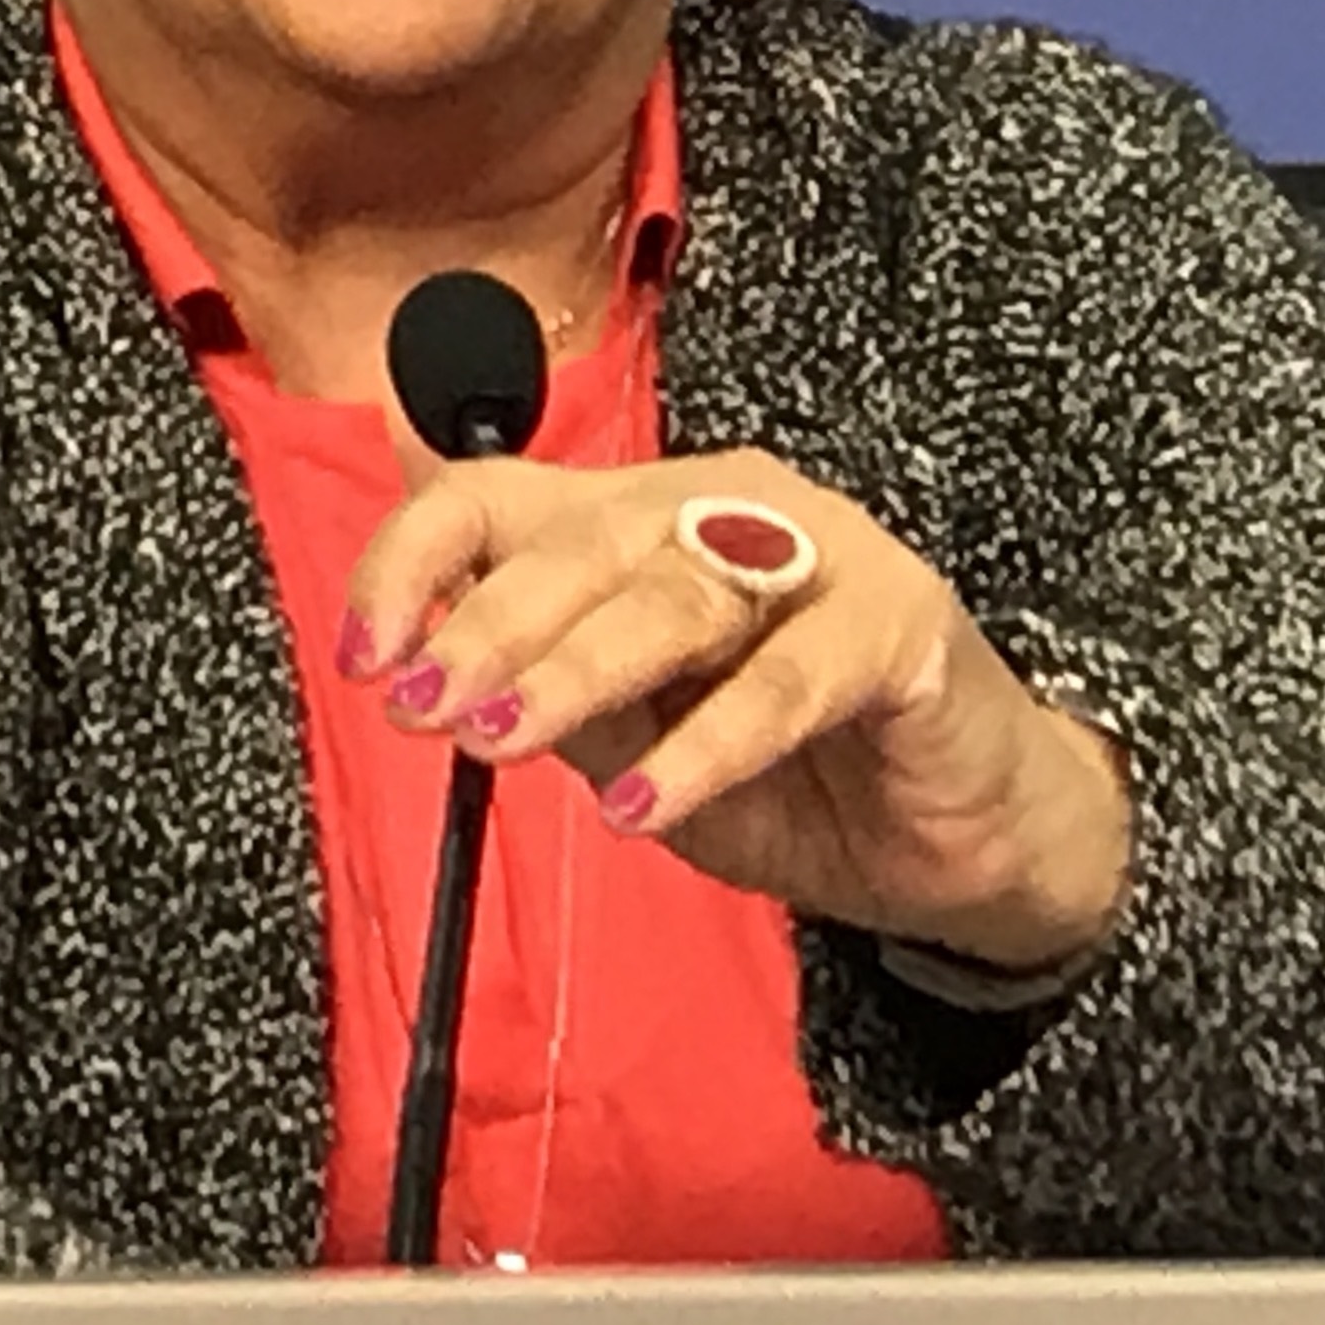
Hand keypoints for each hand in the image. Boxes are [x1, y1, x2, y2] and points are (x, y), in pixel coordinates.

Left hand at [340, 447, 1132, 973]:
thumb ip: (534, 679)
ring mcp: (819, 551)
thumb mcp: (628, 731)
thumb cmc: (787, 765)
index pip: (497, 497)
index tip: (362, 655)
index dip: (416, 563)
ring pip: (676, 596)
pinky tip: (645, 808)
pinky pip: (789, 682)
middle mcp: (721, 503)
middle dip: (486, 624)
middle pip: (580, 541)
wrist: (962, 827)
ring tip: (499, 741)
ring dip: (576, 669)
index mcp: (636, 515)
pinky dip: (709, 746)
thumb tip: (395, 649)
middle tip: (419, 706)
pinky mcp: (899, 622)